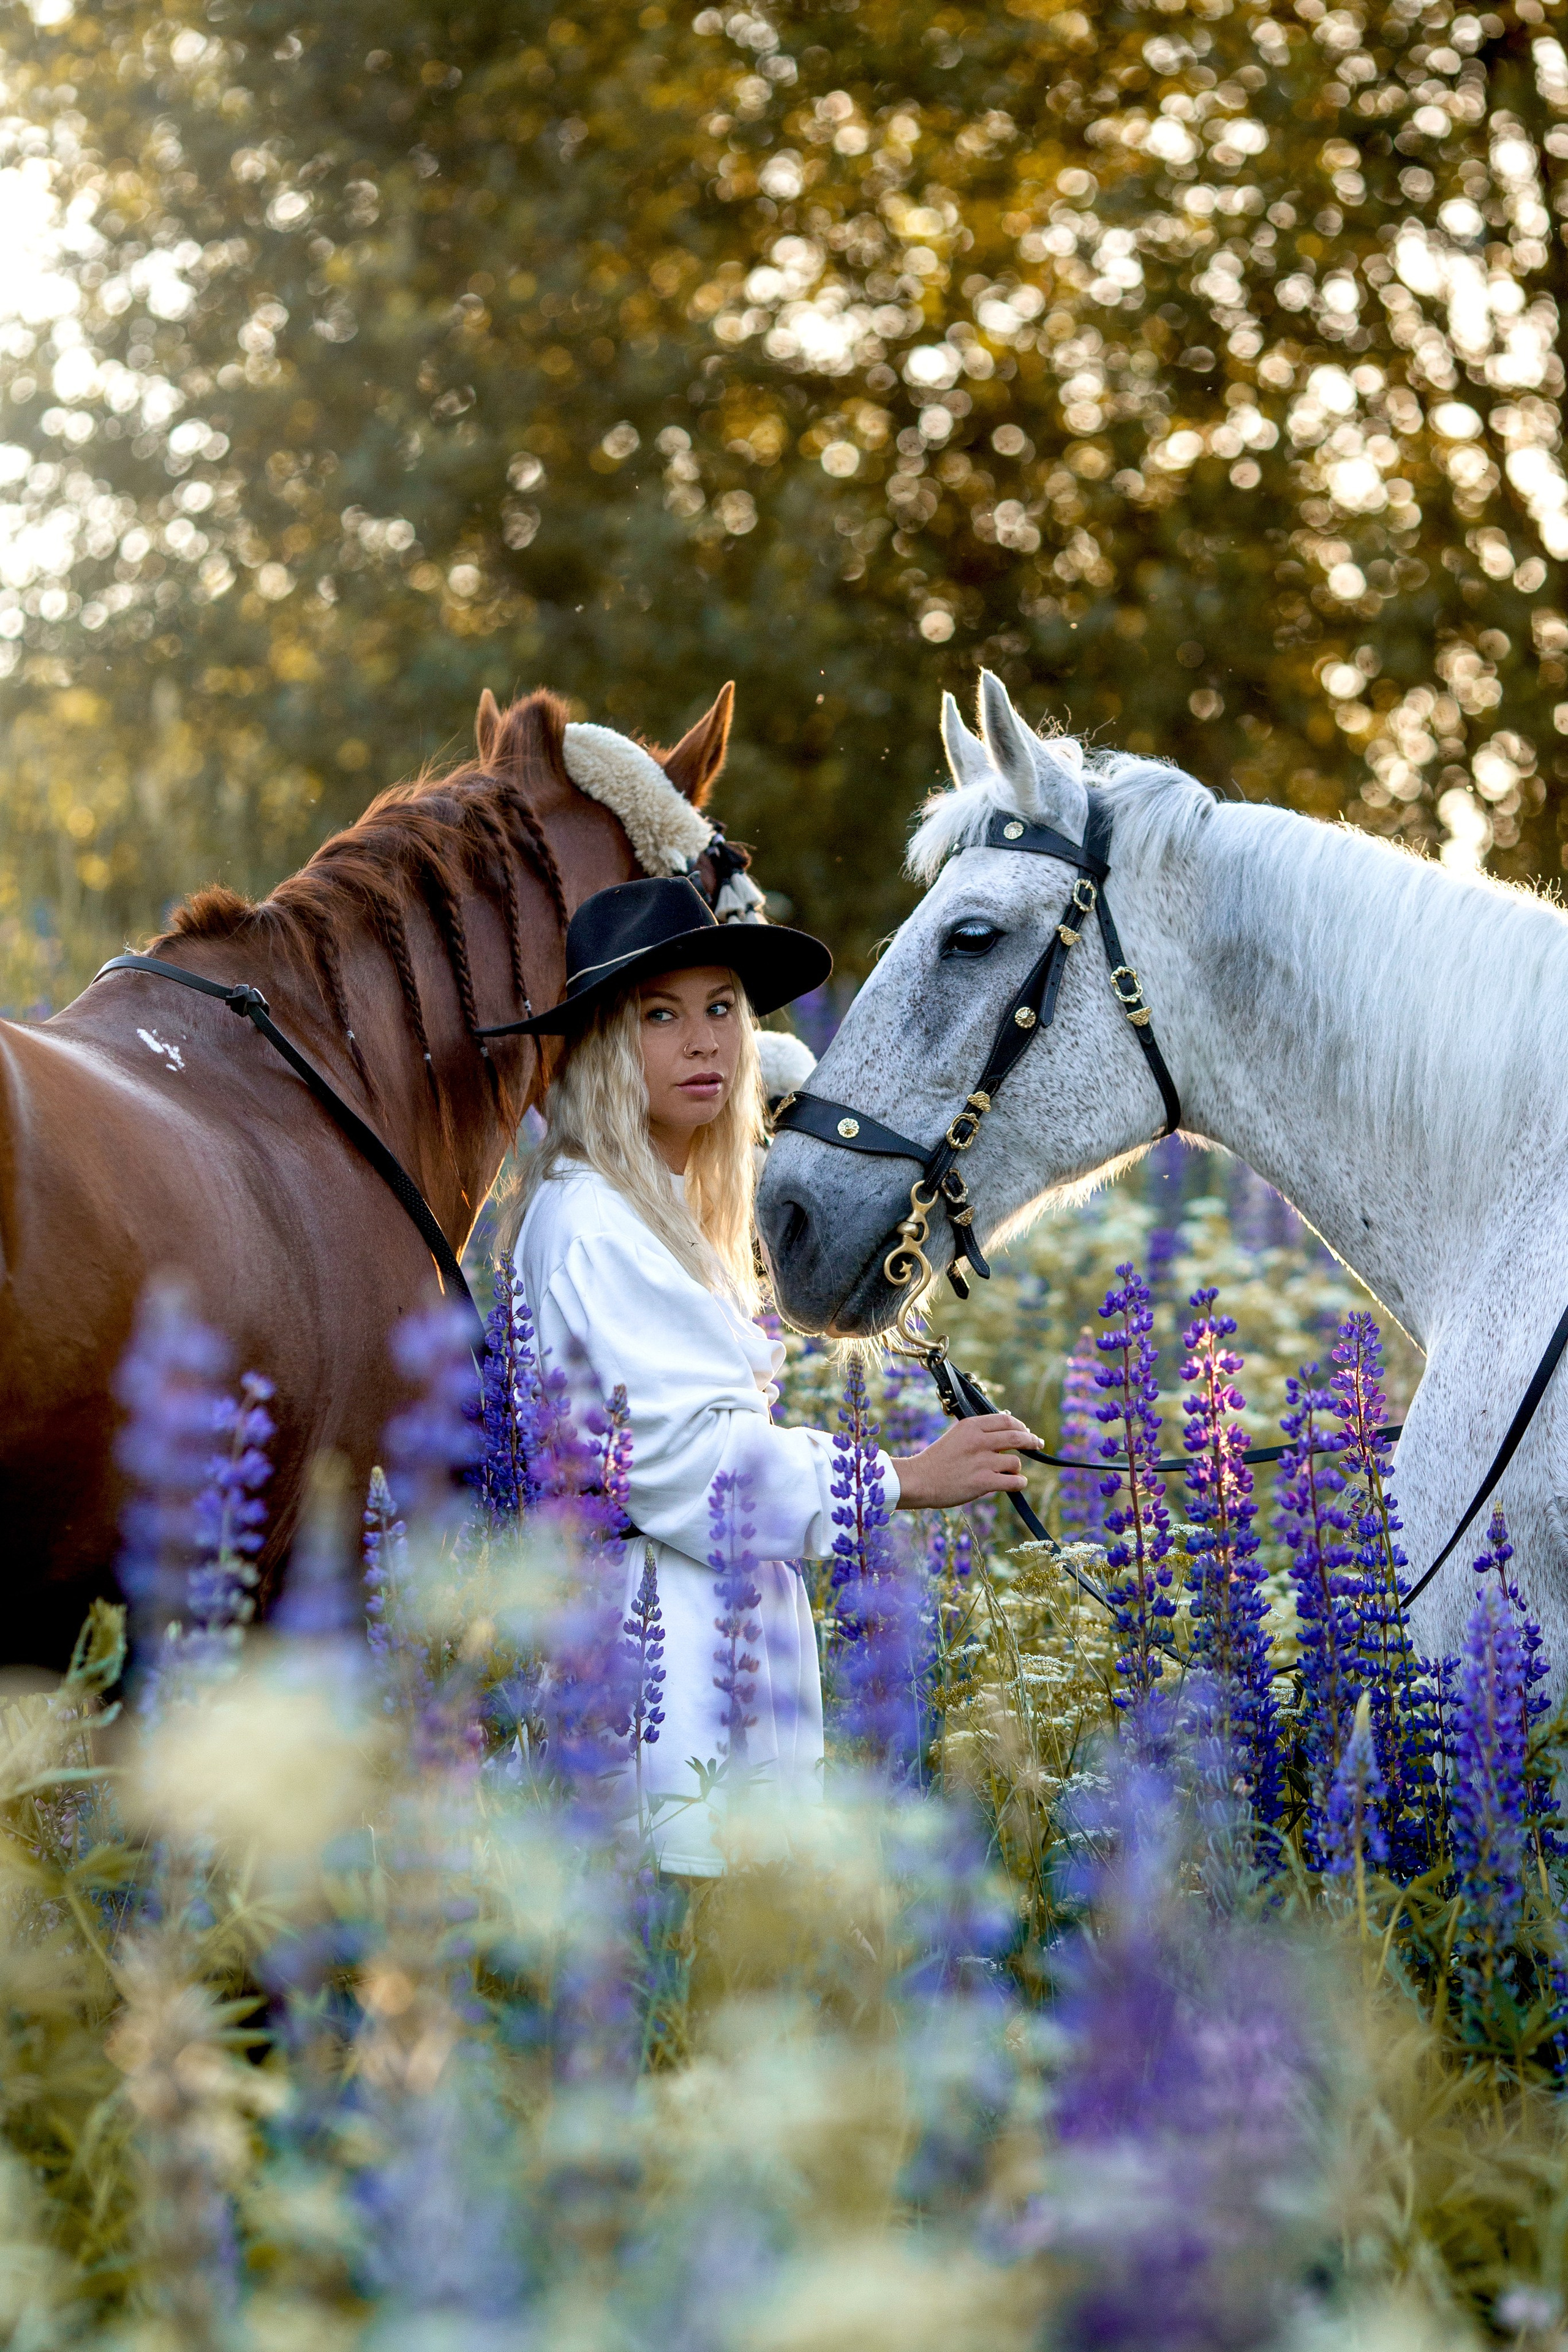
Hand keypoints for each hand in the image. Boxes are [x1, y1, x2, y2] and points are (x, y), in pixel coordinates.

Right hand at [891, 1413, 1040, 1510]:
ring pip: (1015, 1462)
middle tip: (1038, 1444)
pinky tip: (1016, 1484)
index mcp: (971, 1426)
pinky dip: (1019, 1483)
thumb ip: (978, 1433)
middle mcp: (979, 1441)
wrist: (919, 1480)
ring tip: (1009, 1473)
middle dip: (1031, 1441)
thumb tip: (1005, 1433)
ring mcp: (982, 1462)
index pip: (1005, 1420)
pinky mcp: (984, 1482)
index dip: (1020, 1425)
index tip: (1026, 1431)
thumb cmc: (936, 1460)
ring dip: (1016, 1468)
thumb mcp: (956, 1436)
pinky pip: (1014, 1481)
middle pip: (1017, 1436)